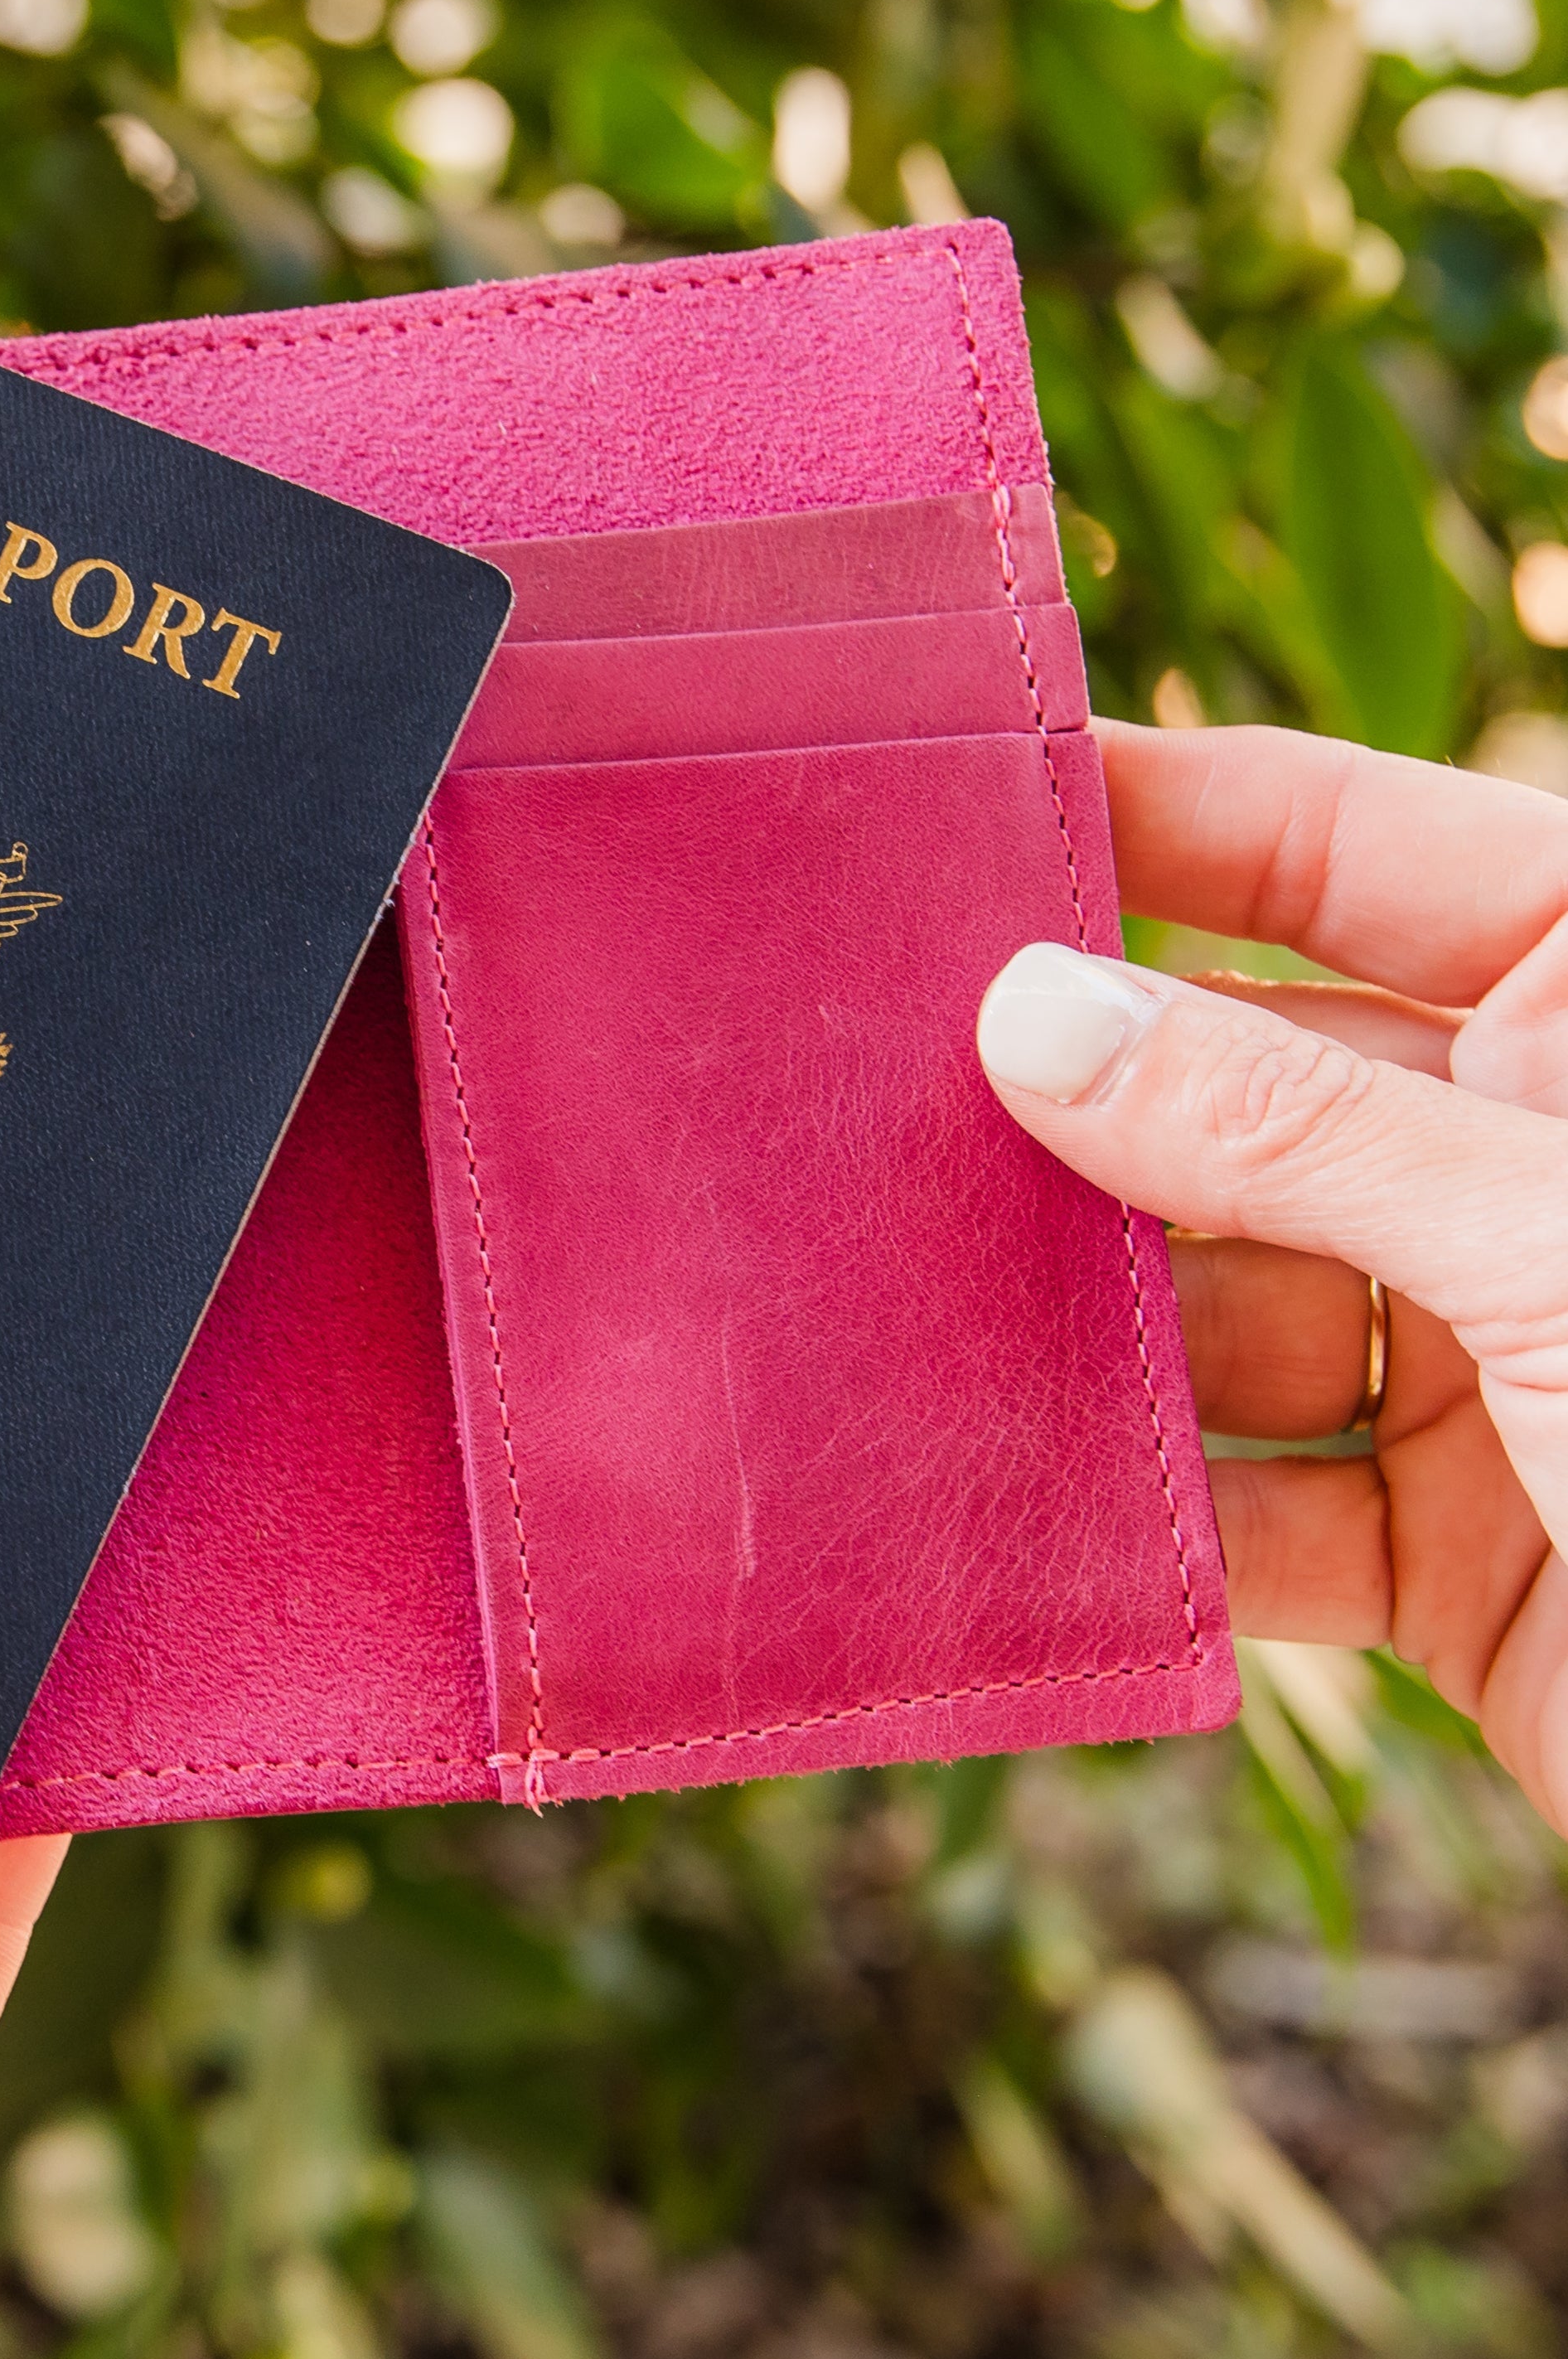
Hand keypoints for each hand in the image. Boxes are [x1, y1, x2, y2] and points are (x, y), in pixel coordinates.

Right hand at [976, 718, 1567, 1822]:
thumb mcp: (1546, 1250)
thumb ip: (1290, 1132)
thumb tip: (1032, 1016)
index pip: (1363, 848)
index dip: (1172, 813)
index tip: (969, 809)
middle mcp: (1538, 1171)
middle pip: (1252, 1086)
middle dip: (1072, 1102)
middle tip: (858, 1084)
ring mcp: (1496, 1360)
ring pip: (1224, 1304)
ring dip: (1082, 1327)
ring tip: (900, 1307)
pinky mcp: (1459, 1549)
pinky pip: (1253, 1509)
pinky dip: (1145, 1520)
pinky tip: (1016, 1498)